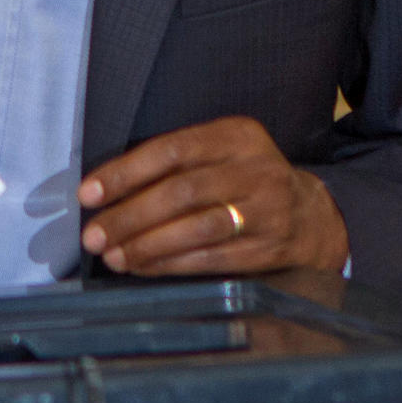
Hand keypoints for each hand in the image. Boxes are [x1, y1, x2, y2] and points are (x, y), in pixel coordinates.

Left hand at [76, 117, 346, 275]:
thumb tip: (105, 192)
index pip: (171, 150)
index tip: (88, 193)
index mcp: (237, 135)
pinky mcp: (270, 247)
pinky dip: (171, 264)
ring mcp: (268, 210)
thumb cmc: (245, 181)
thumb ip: (174, 165)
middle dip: (130, 216)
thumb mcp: (221, 155)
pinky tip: (144, 267)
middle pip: (182, 192)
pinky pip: (212, 258)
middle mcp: (256, 168)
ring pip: (197, 228)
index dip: (125, 172)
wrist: (313, 215)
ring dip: (148, 245)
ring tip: (114, 257)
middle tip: (94, 235)